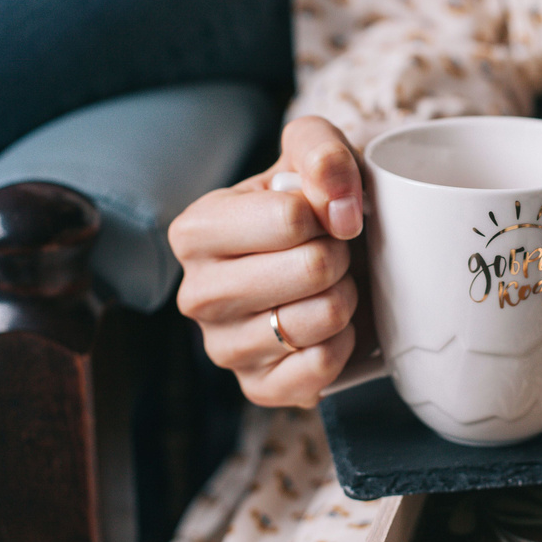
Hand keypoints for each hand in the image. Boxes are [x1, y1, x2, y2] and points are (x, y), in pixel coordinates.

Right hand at [169, 117, 365, 407]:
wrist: (336, 260)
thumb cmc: (315, 203)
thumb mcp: (314, 153)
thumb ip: (321, 152)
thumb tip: (339, 208)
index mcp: (196, 230)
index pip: (290, 218)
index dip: (327, 213)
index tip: (321, 216)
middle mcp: (196, 294)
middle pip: (312, 269)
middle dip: (340, 256)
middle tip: (330, 254)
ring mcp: (222, 348)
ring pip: (321, 319)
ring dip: (345, 298)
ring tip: (328, 286)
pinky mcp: (257, 389)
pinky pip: (322, 368)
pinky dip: (344, 343)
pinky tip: (329, 327)